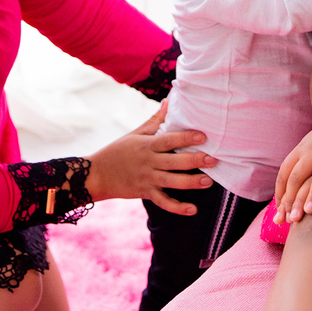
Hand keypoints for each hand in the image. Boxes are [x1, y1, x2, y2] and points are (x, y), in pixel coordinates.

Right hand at [86, 101, 216, 215]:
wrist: (97, 174)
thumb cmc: (118, 151)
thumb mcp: (135, 133)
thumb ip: (155, 120)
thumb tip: (169, 100)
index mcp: (146, 145)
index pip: (168, 140)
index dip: (185, 138)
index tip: (203, 136)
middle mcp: (148, 162)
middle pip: (174, 162)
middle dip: (194, 161)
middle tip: (213, 159)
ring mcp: (147, 179)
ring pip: (172, 182)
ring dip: (191, 183)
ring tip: (208, 181)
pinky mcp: (145, 193)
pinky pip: (163, 202)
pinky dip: (177, 208)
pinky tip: (192, 209)